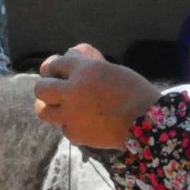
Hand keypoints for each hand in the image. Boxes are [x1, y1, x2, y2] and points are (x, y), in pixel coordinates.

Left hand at [32, 45, 162, 149]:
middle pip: (41, 88)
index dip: (57, 69)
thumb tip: (69, 55)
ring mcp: (70, 114)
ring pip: (42, 110)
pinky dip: (70, 123)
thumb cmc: (134, 91)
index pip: (54, 65)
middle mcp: (72, 91)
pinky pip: (62, 126)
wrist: (148, 124)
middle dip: (47, 87)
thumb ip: (87, 64)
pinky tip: (84, 121)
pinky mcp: (74, 133)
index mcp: (84, 70)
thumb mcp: (112, 69)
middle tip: (58, 91)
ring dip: (50, 106)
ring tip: (62, 107)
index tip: (61, 73)